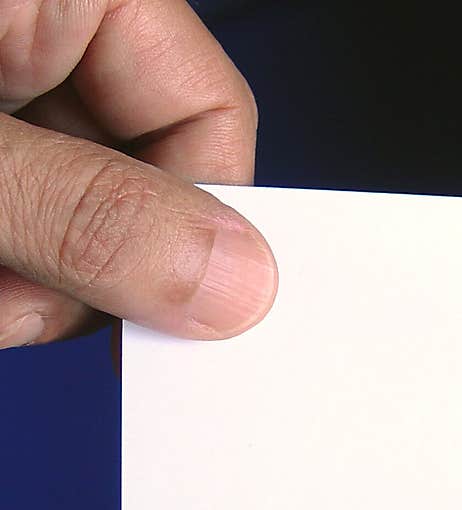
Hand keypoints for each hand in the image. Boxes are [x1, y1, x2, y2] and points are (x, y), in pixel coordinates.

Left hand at [0, 0, 277, 348]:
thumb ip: (93, 213)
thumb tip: (237, 283)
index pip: (211, 111)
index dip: (206, 227)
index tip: (182, 315)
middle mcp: (46, 40)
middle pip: (149, 184)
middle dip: (101, 273)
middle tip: (40, 309)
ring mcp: (11, 104)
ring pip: (88, 225)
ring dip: (45, 292)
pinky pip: (35, 234)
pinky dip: (10, 281)